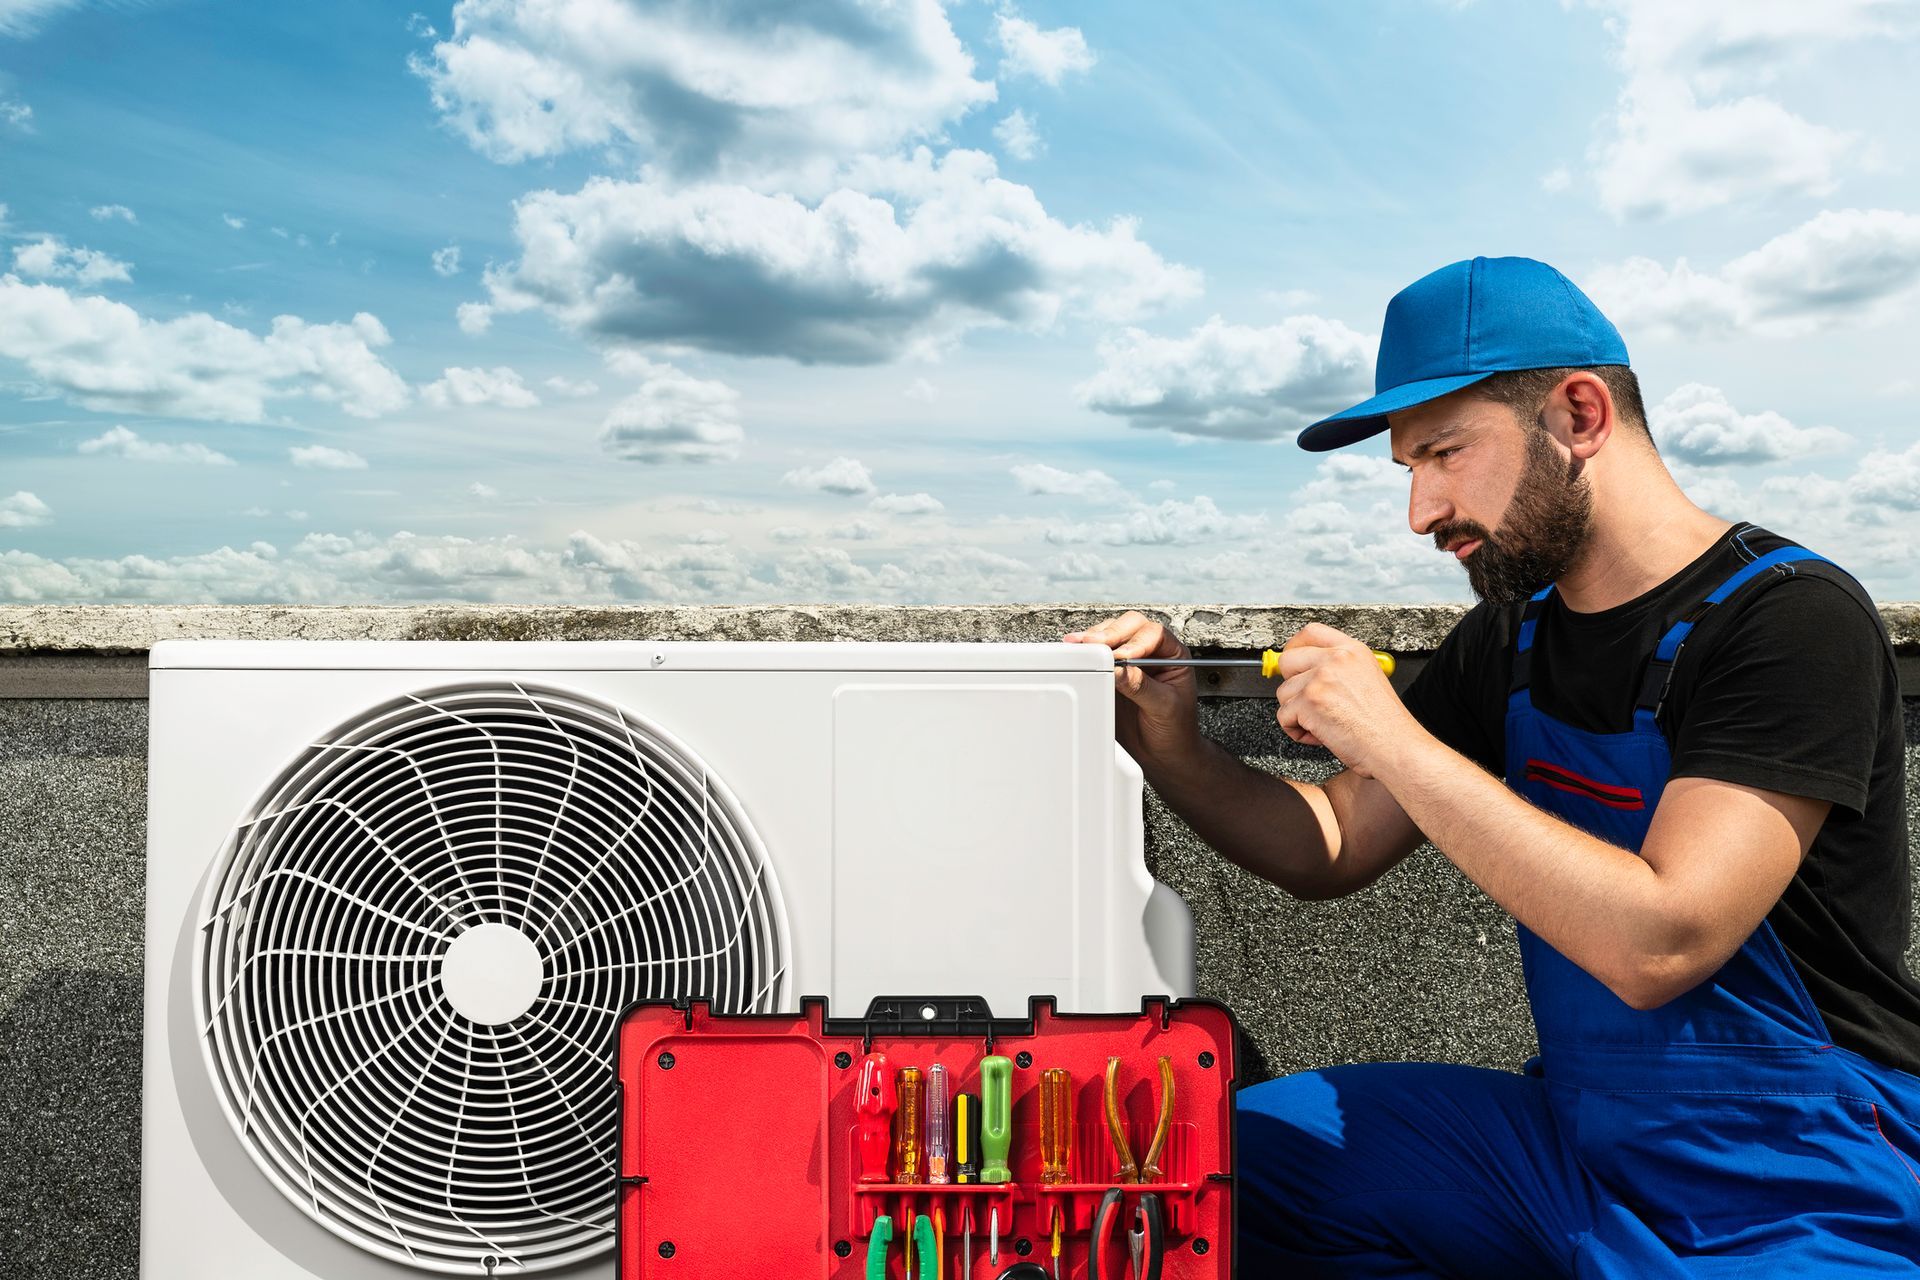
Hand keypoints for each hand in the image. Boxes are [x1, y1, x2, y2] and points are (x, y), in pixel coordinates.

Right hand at [1063, 611, 1201, 764]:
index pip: (1154, 634)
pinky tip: (1078, 653)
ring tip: (1081, 645)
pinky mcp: (1112, 673)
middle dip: (1111, 633)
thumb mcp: (1164, 708)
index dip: (1135, 640)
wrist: (1164, 753)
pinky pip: (1098, 655)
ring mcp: (1130, 661)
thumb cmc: (1176, 730)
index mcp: (1173, 655)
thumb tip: (1119, 669)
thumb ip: (1142, 686)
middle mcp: (1152, 652)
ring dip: (1096, 639)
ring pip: (1112, 635)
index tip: (1121, 655)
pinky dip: (1087, 653)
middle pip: (1131, 627)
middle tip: (1094, 644)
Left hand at [1274, 623, 1413, 778]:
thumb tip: (1306, 672)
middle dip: (1292, 685)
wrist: (1396, 747)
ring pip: (1284, 693)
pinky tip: (1321, 735)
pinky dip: (1297, 732)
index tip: (1293, 663)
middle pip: (1288, 660)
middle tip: (1308, 703)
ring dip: (1297, 714)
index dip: (1295, 648)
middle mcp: (1336, 659)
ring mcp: (1321, 678)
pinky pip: (1284, 717)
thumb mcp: (1368, 679)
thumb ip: (1339, 669)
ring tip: (1324, 724)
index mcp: (1352, 650)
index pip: (1310, 633)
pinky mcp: (1309, 701)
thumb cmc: (1386, 724)